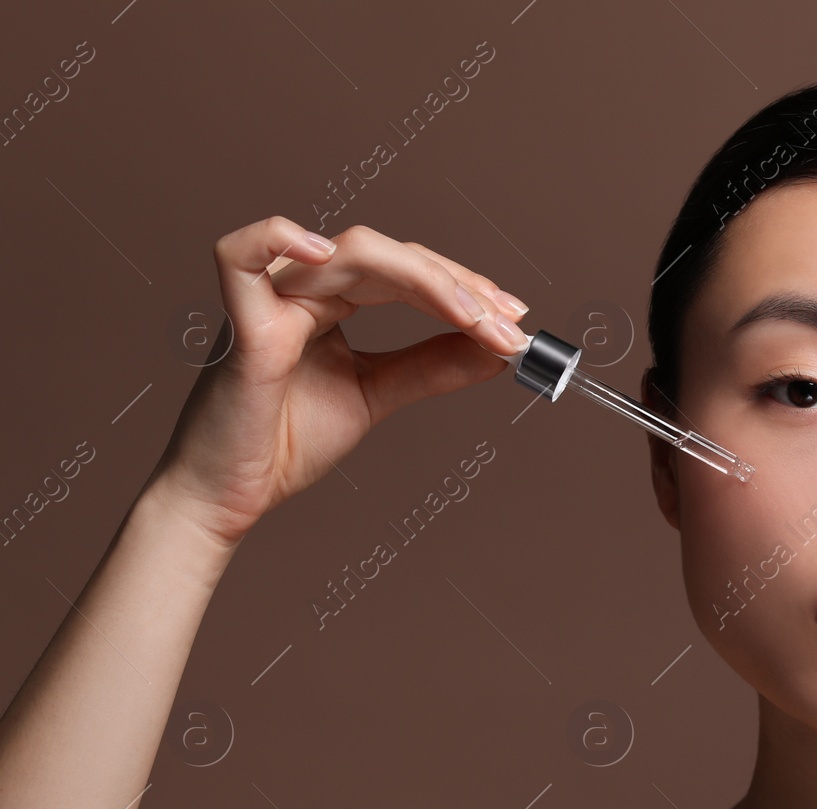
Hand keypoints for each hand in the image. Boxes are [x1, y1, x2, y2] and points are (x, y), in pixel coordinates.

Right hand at [145, 217, 529, 549]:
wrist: (233, 495)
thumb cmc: (286, 442)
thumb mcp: (378, 394)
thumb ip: (432, 367)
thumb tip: (496, 349)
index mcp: (334, 300)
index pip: (410, 272)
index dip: (467, 289)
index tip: (516, 322)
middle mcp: (304, 288)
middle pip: (392, 256)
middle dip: (461, 288)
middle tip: (509, 327)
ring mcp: (271, 299)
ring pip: (352, 252)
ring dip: (425, 278)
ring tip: (472, 315)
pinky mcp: (242, 326)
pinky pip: (240, 256)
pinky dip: (279, 238)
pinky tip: (329, 252)